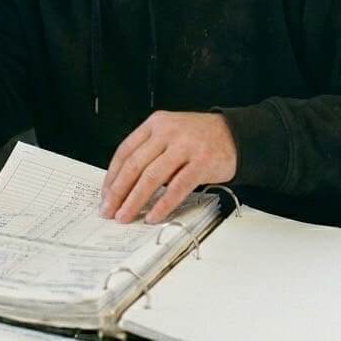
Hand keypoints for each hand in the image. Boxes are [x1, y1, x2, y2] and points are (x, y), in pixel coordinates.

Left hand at [99, 111, 236, 224]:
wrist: (235, 134)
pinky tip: (153, 216)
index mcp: (155, 124)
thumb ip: (150, 151)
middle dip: (118, 191)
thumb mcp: (170, 133)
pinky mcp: (201, 162)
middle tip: (109, 210)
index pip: (125, 151)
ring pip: (151, 176)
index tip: (105, 194)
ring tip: (125, 216)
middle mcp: (167, 132)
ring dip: (135, 200)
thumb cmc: (199, 138)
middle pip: (134, 164)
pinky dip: (163, 204)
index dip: (112, 175)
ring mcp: (184, 146)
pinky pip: (177, 187)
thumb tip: (125, 184)